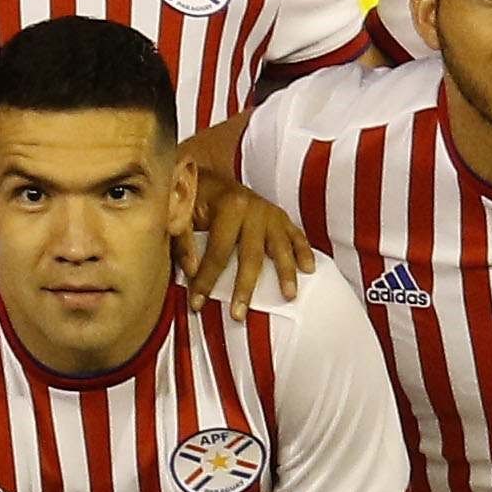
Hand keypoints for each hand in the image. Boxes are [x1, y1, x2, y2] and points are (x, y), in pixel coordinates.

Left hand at [179, 166, 317, 298]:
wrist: (211, 176)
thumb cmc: (196, 198)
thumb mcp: (183, 213)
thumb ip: (184, 241)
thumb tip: (191, 271)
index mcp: (228, 205)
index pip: (217, 251)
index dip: (206, 279)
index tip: (197, 303)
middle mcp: (253, 208)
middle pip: (251, 255)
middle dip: (244, 288)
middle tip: (239, 315)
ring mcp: (270, 213)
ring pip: (280, 247)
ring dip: (285, 273)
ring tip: (288, 295)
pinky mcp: (281, 217)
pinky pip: (297, 236)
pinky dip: (304, 252)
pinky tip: (309, 269)